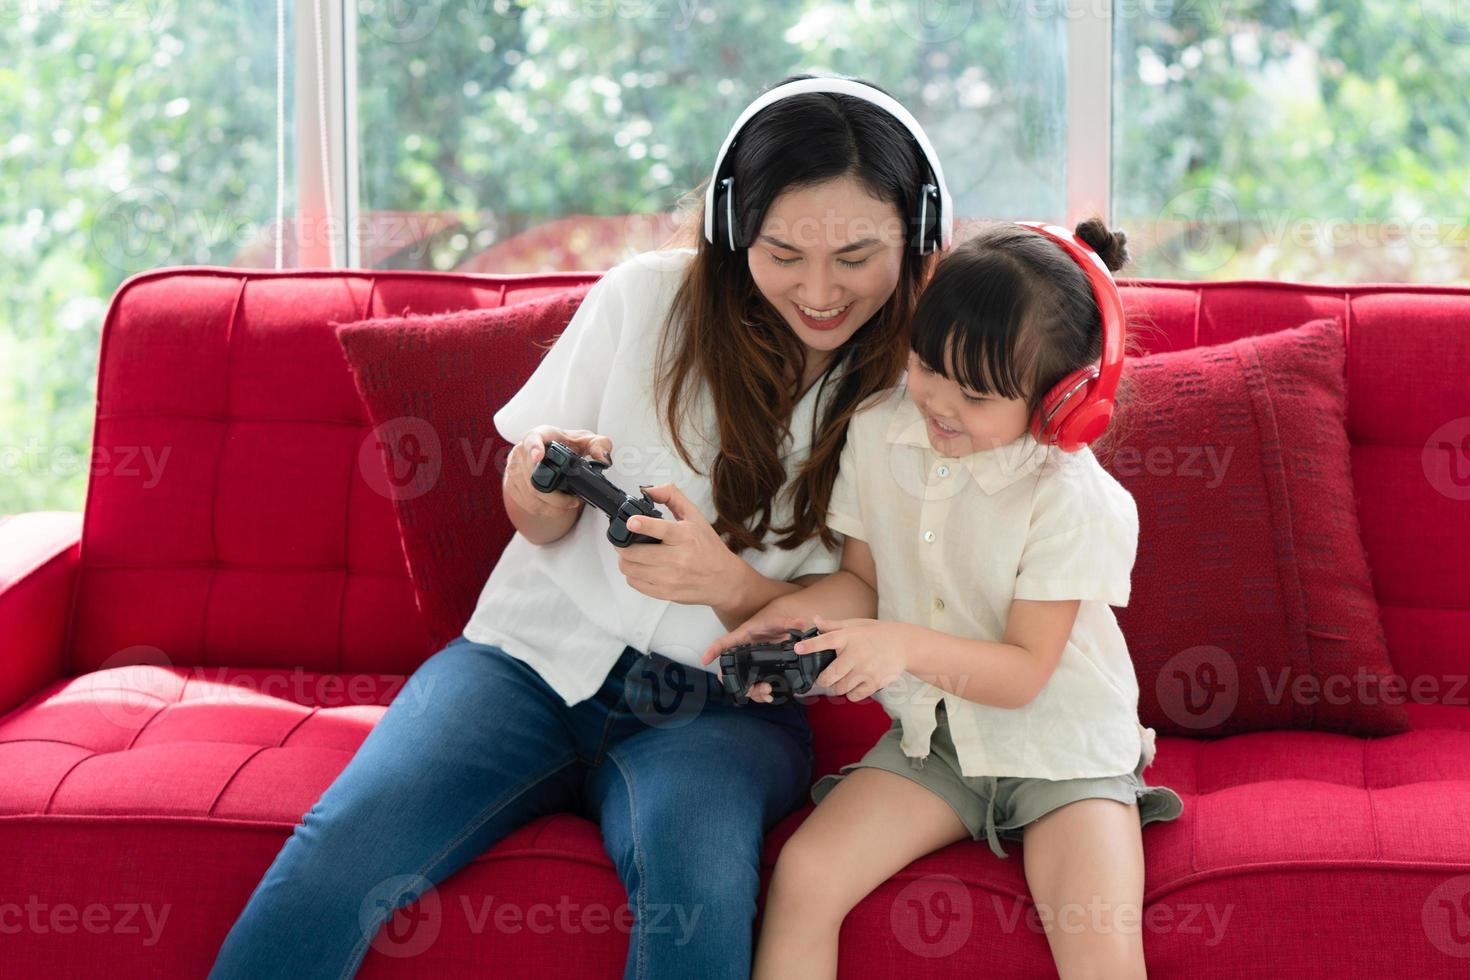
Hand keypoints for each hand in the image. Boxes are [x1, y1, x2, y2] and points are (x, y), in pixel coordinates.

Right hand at [502, 426, 613, 520]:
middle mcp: (522, 451)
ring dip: (552, 505)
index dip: (534, 448)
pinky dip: (545, 510)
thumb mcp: (586, 441)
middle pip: (534, 477)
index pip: (533, 439)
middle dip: (556, 495)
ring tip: (568, 504)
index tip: (538, 457)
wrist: (548, 457)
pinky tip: (556, 507)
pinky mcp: (512, 485)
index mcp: (540, 435)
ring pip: (530, 495)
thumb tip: (603, 457)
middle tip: (573, 500)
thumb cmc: (566, 446)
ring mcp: (514, 469)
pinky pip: (527, 503)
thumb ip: (599, 445)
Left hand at [614, 482, 752, 606]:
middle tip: (624, 540)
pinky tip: (641, 567)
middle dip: (622, 544)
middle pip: (634, 553)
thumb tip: (648, 490)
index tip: (631, 522)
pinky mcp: (665, 593)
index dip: (642, 525)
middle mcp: (677, 558)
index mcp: (684, 536)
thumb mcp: (695, 516)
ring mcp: (670, 578)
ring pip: (630, 568)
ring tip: (632, 553)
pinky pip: (635, 583)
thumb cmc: (708, 548)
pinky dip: (632, 574)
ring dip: (625, 559)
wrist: (724, 579)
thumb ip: (672, 496)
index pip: (661, 529)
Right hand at [700, 611, 814, 703]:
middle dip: (738, 683)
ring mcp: (747, 664)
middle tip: (754, 688)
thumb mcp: (777, 622)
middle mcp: (740, 653)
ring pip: (740, 682)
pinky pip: (751, 686)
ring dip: (752, 692)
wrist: (778, 631)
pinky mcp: (756, 672)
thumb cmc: (771, 625)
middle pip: (729, 672)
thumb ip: (787, 622)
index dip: (712, 651)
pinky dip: (759, 694)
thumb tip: (799, 623)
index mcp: (741, 638)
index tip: (704, 660)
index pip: (723, 643)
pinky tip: (770, 696)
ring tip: (768, 693)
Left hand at [795, 615, 911, 701]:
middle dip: (823, 680)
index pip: (825, 640)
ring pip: (840, 688)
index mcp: (849, 637)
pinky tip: (854, 686)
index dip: (810, 646)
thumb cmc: (876, 633)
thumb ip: (833, 625)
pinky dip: (851, 694)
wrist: (905, 644)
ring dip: (837, 688)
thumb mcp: (856, 625)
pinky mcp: (875, 682)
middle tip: (824, 679)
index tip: (798, 649)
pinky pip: (854, 695)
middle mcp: (856, 653)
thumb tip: (814, 620)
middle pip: (830, 675)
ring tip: (841, 682)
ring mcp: (866, 670)